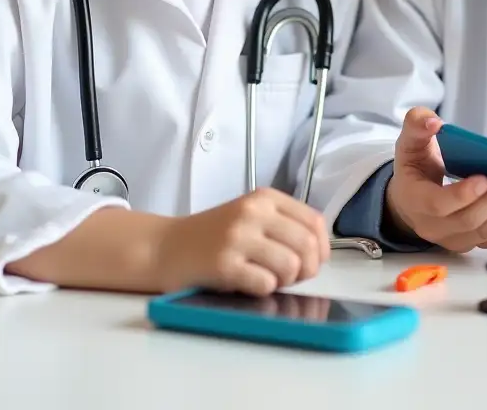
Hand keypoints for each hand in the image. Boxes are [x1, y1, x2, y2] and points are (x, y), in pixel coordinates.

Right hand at [154, 188, 329, 294]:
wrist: (165, 247)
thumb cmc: (214, 236)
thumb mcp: (252, 216)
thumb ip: (285, 225)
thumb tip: (319, 253)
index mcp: (265, 197)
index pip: (314, 222)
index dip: (321, 248)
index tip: (313, 262)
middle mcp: (253, 212)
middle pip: (306, 246)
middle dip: (306, 269)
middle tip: (290, 277)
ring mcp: (237, 237)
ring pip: (290, 266)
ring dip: (284, 281)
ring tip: (266, 278)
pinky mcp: (223, 264)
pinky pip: (265, 283)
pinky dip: (264, 290)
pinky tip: (249, 283)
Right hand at [384, 107, 486, 252]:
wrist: (414, 197)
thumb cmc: (415, 169)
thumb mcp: (410, 141)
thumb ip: (417, 125)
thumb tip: (434, 121)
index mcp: (417, 201)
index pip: (439, 206)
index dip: (463, 195)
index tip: (484, 178)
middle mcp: (437, 227)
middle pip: (471, 221)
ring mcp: (459, 238)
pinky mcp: (477, 241)